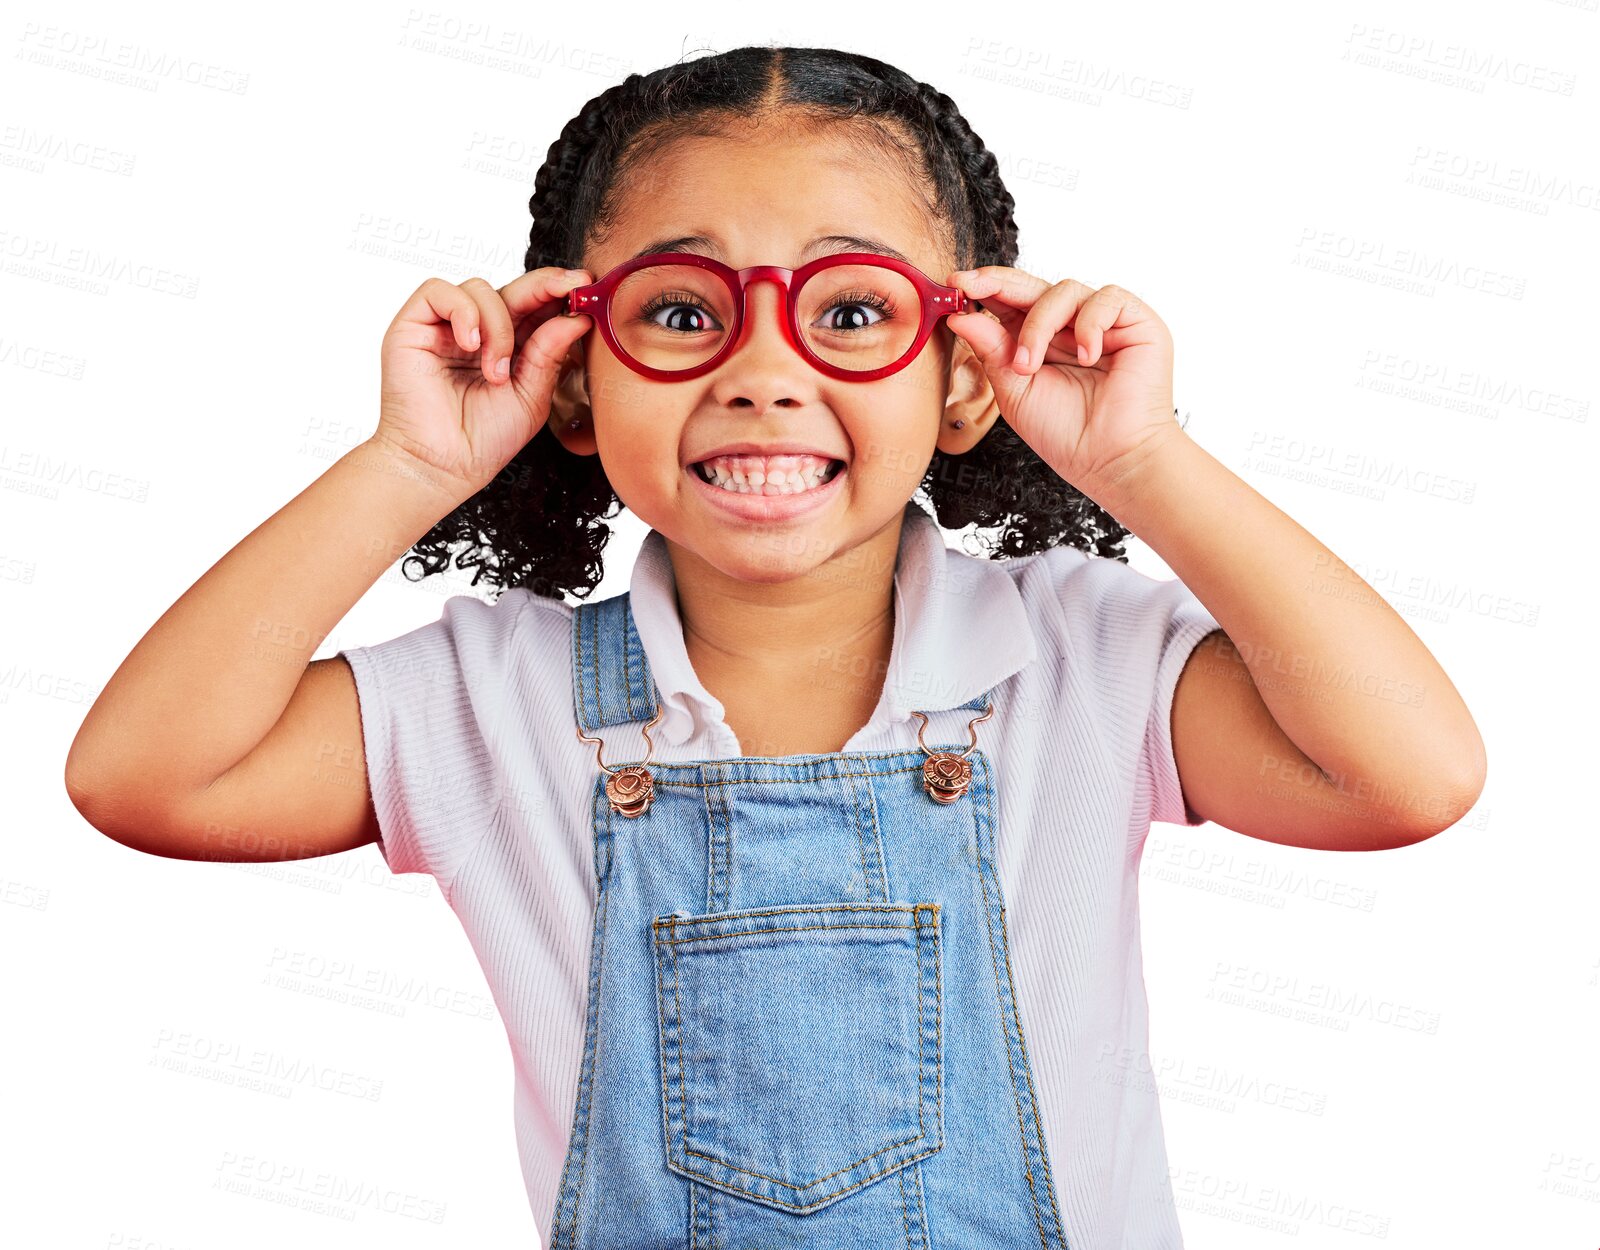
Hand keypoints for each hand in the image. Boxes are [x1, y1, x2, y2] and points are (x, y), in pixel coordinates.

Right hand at [373, 268, 593, 497]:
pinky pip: (439, 291)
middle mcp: (479, 332)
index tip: (586, 286)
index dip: (559, 293)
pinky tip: (470, 345)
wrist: (441, 466)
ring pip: (481, 289)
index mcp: (510, 347)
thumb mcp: (531, 397)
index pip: (536, 307)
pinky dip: (463, 312)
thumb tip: (577, 318)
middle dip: (544, 287)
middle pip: (513, 289)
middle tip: (571, 287)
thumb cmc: (483, 440)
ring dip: (499, 326)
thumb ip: (550, 355)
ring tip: (496, 371)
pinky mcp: (414, 325)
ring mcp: (446, 327)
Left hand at [944, 266, 1181, 496]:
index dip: (984, 288)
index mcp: (1038, 340)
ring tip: (1030, 367)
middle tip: (970, 286)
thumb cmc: (1065, 432)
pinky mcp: (1135, 321)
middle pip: (1033, 286)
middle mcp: (1069, 326)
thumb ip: (991, 350)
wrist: (1108, 459)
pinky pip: (1106, 299)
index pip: (1010, 302)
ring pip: (1063, 291)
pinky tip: (1087, 357)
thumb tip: (961, 317)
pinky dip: (1090, 325)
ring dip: (1039, 325)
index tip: (954, 285)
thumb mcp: (1014, 389)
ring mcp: (1102, 322)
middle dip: (998, 283)